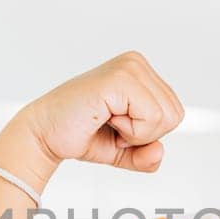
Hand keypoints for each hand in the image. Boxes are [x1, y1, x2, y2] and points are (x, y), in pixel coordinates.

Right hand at [11, 51, 185, 177]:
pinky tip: (105, 118)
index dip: (147, 133)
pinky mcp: (120, 79)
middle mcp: (137, 63)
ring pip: (165, 117)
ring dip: (135, 133)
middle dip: (144, 134)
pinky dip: (129, 131)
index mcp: (141, 71)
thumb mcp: (125, 149)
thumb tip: (159, 151)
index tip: (116, 125)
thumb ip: (147, 155)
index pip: (174, 113)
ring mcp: (129, 67)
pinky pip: (151, 118)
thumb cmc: (81, 135)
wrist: (44, 135)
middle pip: (174, 115)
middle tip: (110, 124)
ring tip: (106, 120)